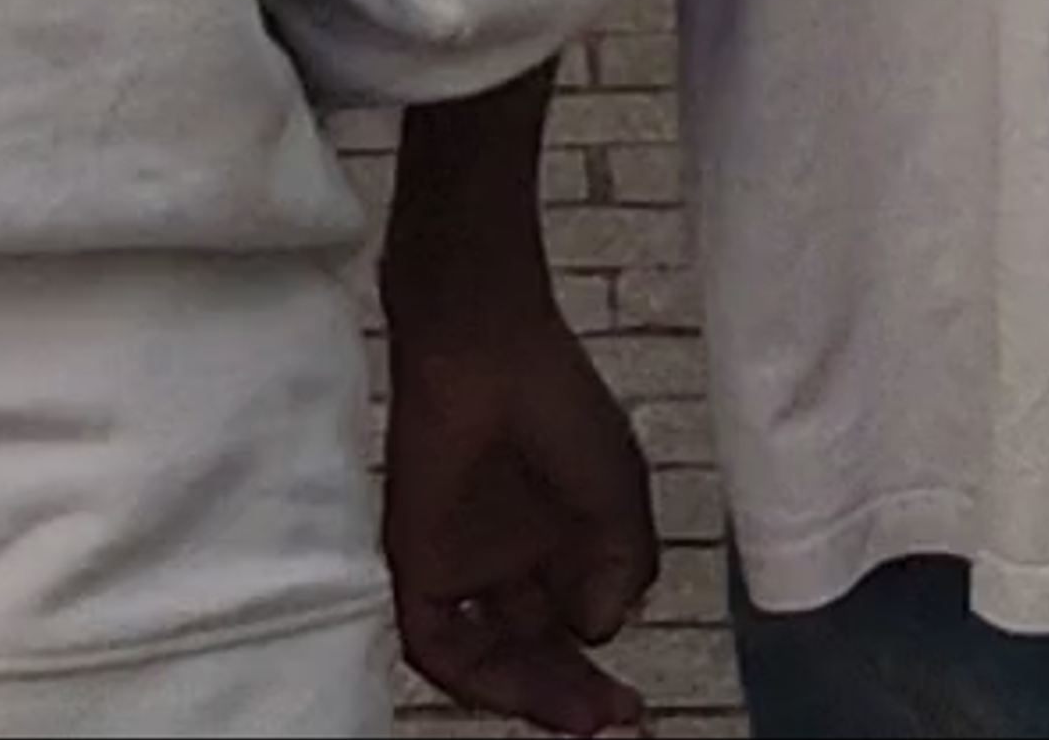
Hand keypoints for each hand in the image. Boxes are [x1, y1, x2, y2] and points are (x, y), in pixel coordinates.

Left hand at [384, 305, 655, 733]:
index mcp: (556, 539)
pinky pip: (439, 642)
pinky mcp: (419, 561)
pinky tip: (519, 692)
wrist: (484, 347)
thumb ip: (620, 570)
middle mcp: (510, 557)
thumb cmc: (553, 396)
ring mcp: (464, 561)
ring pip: (491, 657)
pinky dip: (473, 675)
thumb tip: (596, 630)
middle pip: (535, 654)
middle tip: (612, 723)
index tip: (629, 705)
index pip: (572, 630)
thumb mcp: (618, 494)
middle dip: (572, 696)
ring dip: (531, 697)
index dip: (598, 672)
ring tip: (581, 720)